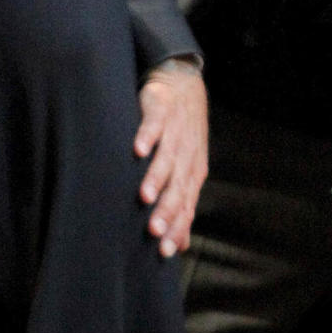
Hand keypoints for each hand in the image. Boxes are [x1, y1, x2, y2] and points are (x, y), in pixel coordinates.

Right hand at [135, 57, 207, 257]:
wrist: (183, 82)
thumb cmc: (181, 130)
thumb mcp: (186, 167)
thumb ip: (182, 202)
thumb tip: (181, 243)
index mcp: (193, 170)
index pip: (187, 203)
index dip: (177, 226)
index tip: (165, 250)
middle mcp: (187, 152)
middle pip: (178, 184)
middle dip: (167, 208)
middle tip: (153, 230)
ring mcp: (175, 129)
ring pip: (168, 156)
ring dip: (157, 176)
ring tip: (145, 196)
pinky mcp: (162, 106)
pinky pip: (155, 122)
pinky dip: (148, 135)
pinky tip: (138, 150)